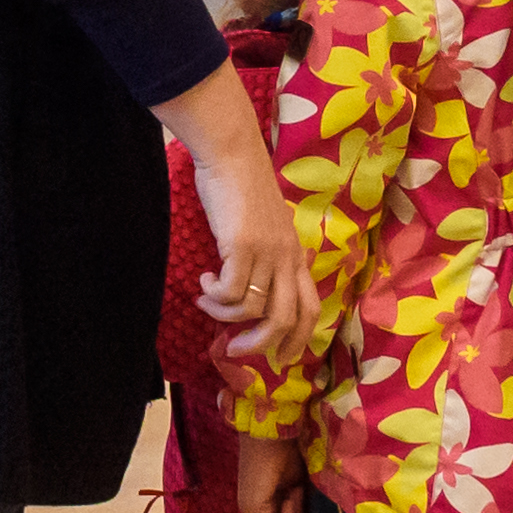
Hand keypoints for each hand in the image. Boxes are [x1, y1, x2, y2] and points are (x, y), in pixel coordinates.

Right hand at [163, 72, 299, 350]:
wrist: (232, 154)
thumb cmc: (243, 187)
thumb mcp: (265, 227)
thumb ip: (265, 255)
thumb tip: (249, 290)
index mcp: (295, 256)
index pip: (310, 309)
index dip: (297, 340)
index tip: (277, 358)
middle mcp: (287, 259)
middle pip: (285, 320)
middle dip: (260, 345)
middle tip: (233, 349)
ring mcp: (266, 253)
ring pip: (251, 310)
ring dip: (223, 316)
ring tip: (205, 300)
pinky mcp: (241, 247)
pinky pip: (228, 292)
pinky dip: (212, 295)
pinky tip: (202, 281)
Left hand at [230, 423, 304, 512]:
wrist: (276, 431)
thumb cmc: (291, 449)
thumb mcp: (304, 483)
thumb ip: (308, 504)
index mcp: (267, 502)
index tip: (313, 496)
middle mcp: (256, 510)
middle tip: (309, 496)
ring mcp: (251, 511)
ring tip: (300, 488)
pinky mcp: (252, 510)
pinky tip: (294, 490)